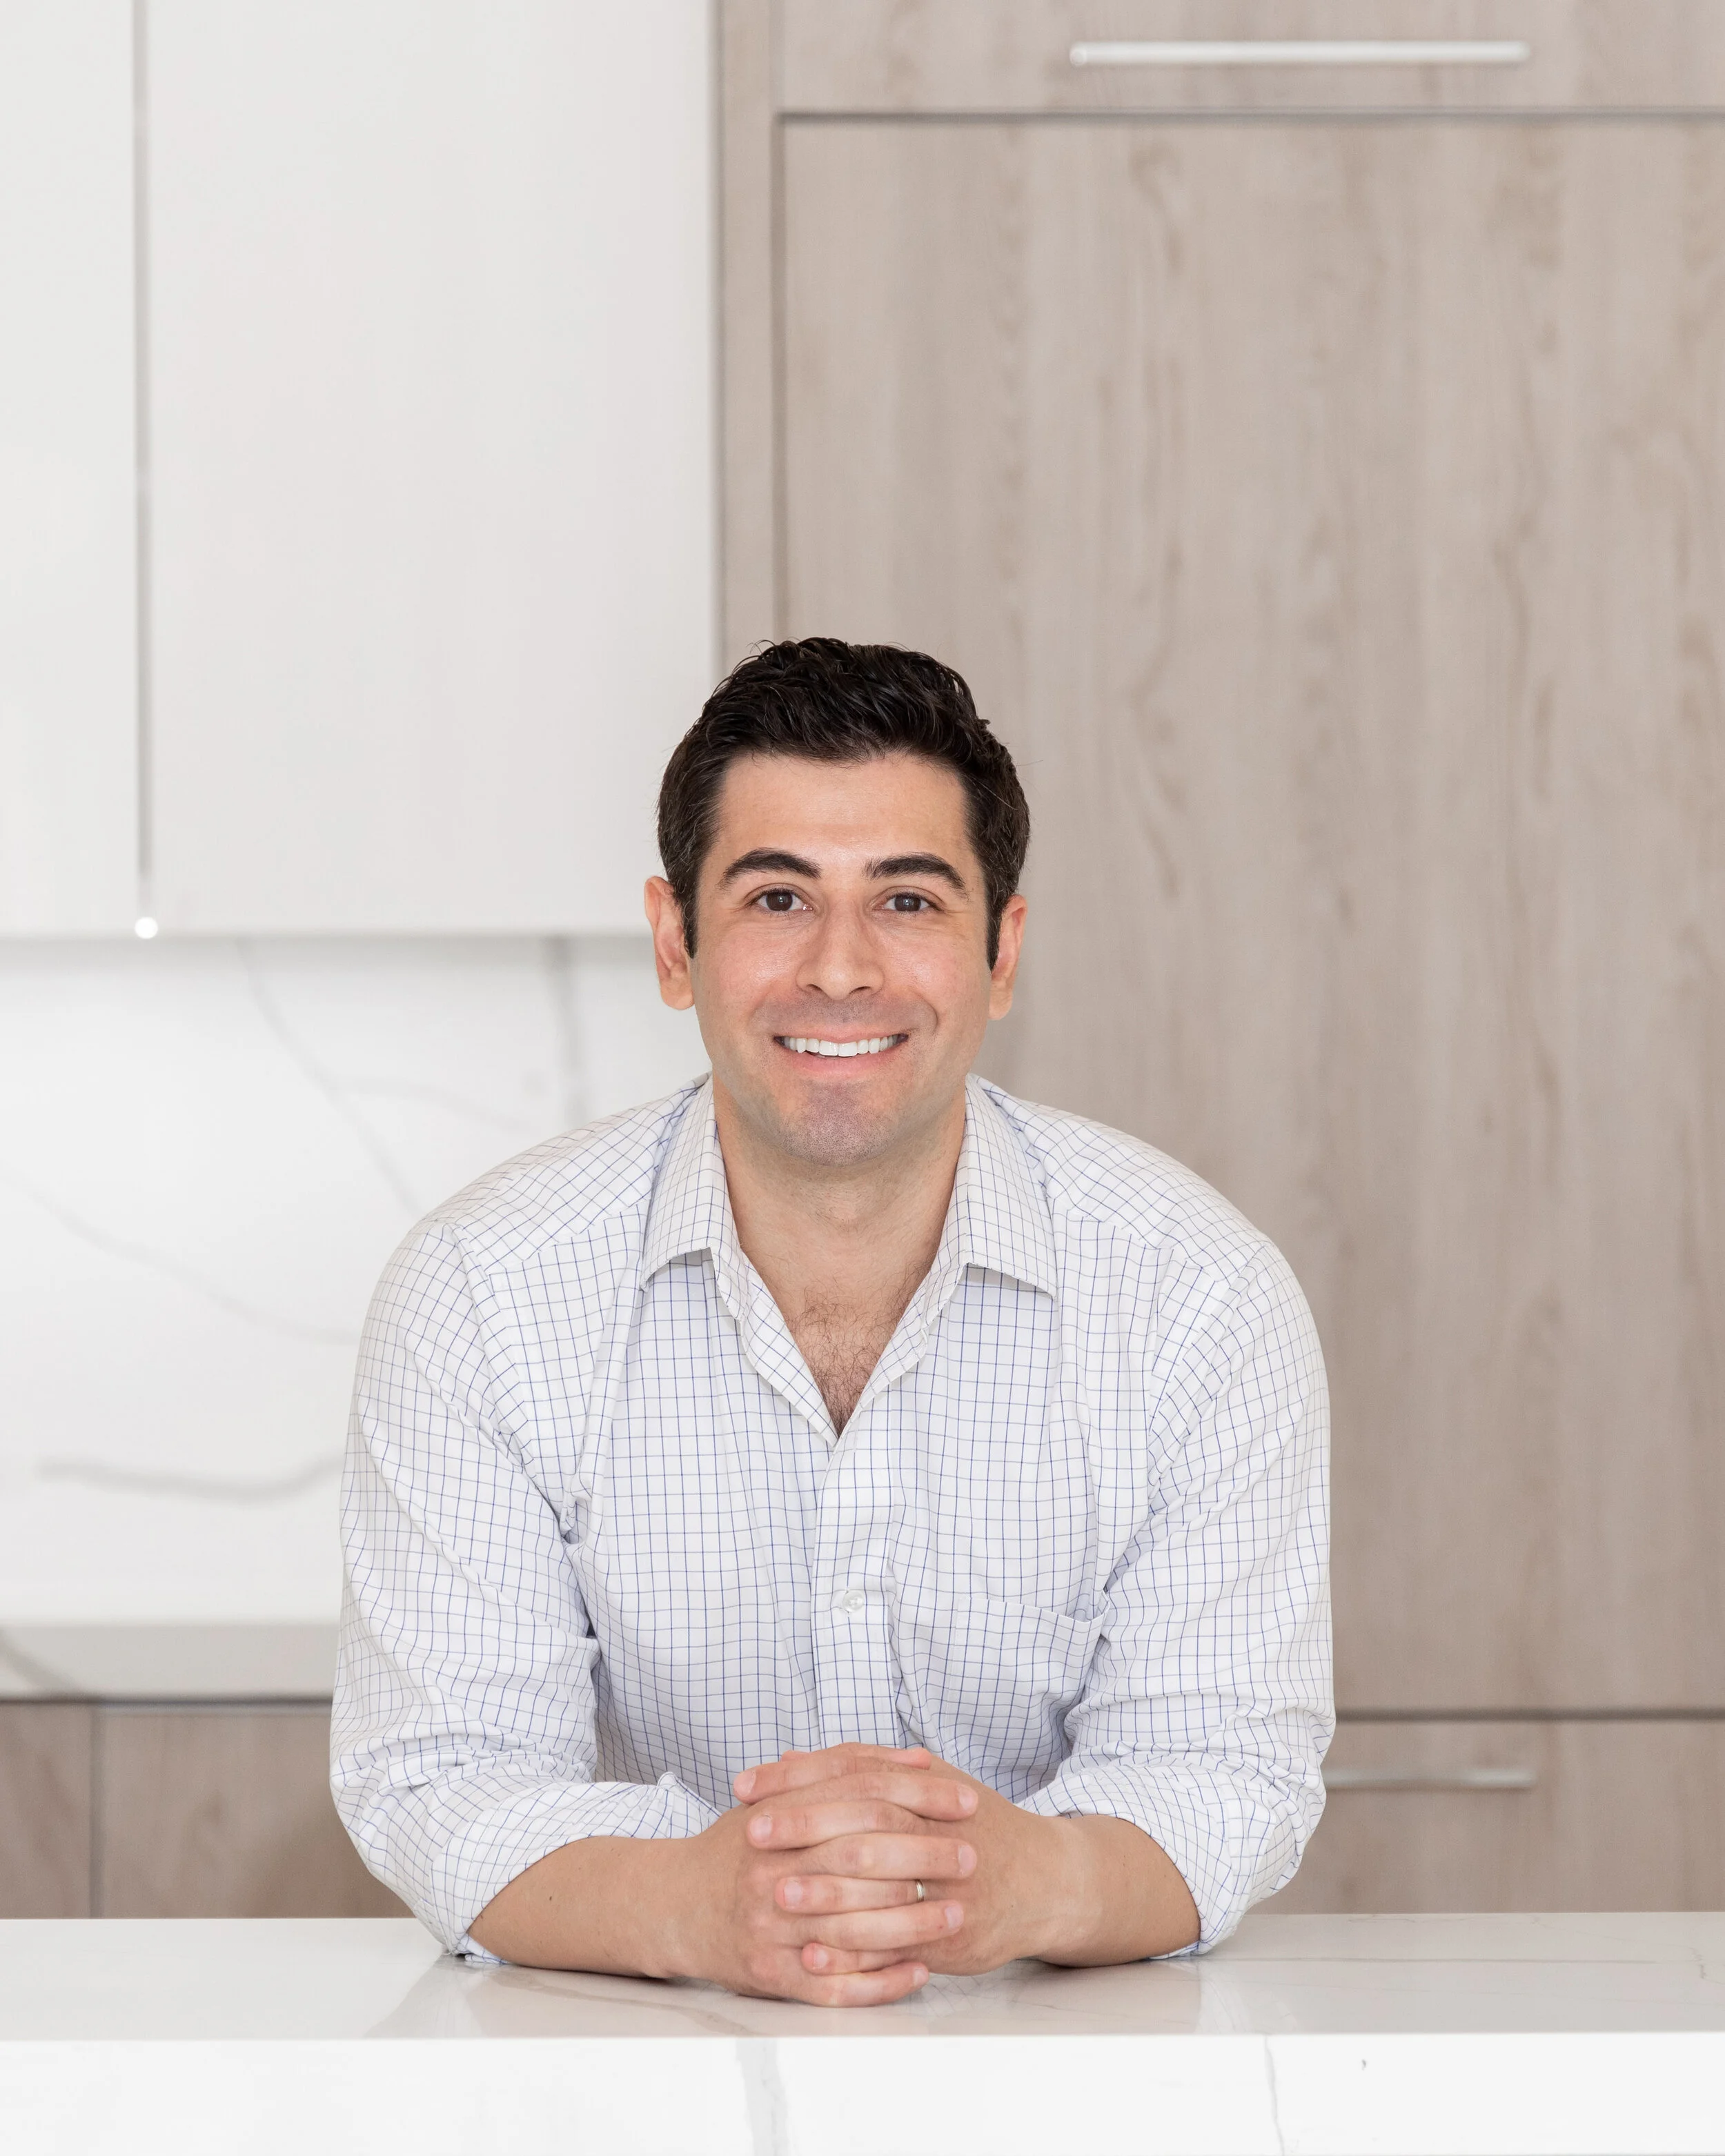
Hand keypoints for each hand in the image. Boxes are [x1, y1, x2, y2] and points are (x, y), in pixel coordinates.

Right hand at [671, 1743, 978, 2003]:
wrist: (671, 1904)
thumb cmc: (740, 1847)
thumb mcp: (780, 1796)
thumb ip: (845, 1772)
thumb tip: (915, 1759)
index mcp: (778, 1817)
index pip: (861, 1796)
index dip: (918, 1796)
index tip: (965, 1800)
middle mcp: (772, 1869)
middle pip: (862, 1857)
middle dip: (924, 1855)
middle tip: (972, 1855)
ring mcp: (770, 1925)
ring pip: (853, 1924)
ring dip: (912, 1922)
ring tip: (958, 1914)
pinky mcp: (769, 1974)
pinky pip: (834, 1985)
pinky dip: (881, 1981)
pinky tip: (919, 1972)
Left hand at [738, 1747, 1061, 1978]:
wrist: (1047, 1880)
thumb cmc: (973, 1826)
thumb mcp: (926, 1783)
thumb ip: (859, 1768)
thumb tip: (790, 1758)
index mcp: (927, 1787)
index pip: (856, 1773)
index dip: (800, 1779)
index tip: (748, 1786)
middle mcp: (940, 1831)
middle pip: (867, 1823)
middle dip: (806, 1828)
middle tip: (751, 1834)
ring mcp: (950, 1886)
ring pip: (883, 1888)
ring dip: (826, 1893)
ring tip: (774, 1895)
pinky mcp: (954, 1937)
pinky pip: (899, 1947)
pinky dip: (855, 1952)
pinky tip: (815, 1954)